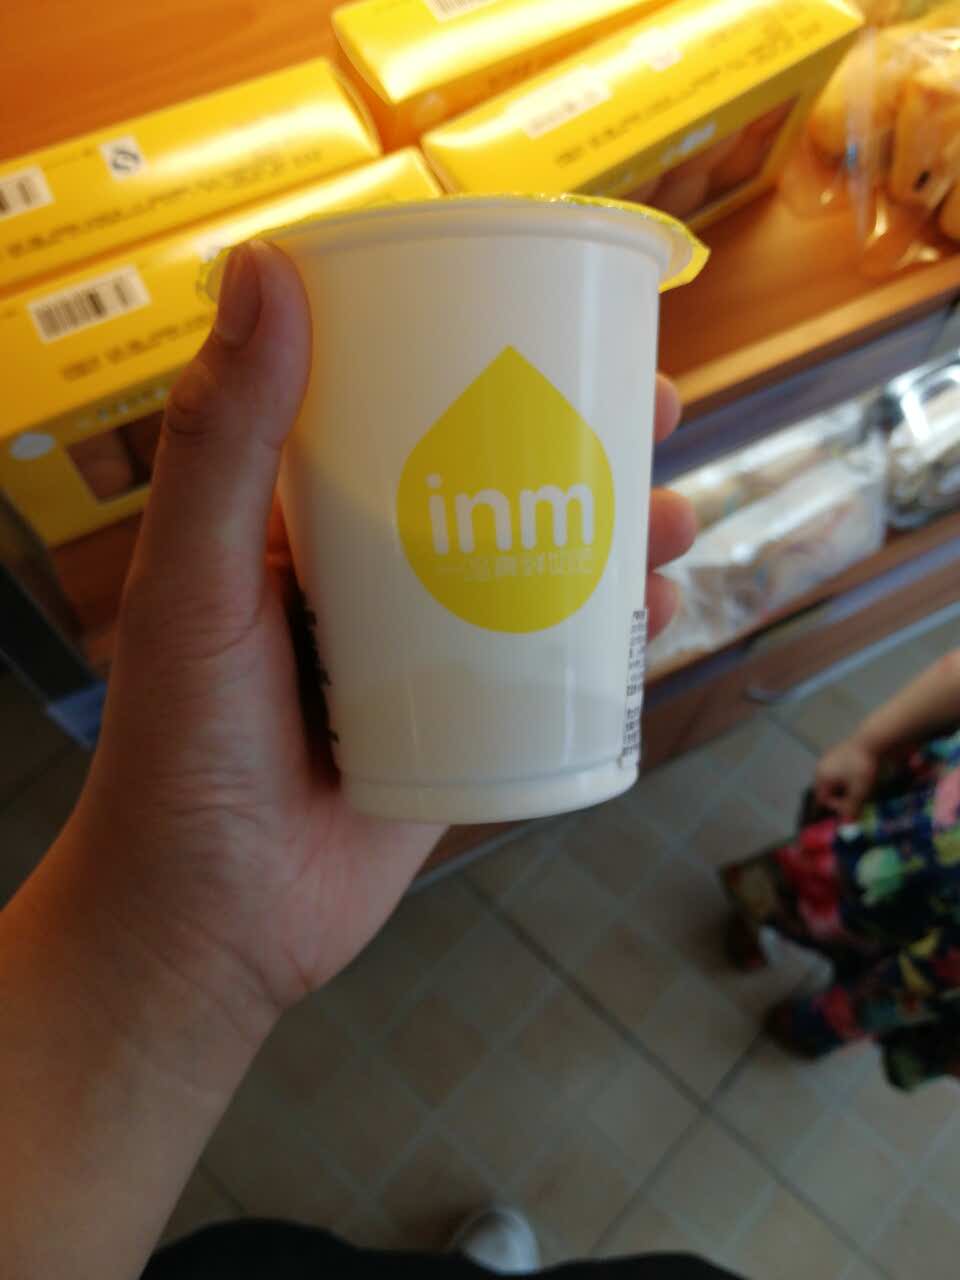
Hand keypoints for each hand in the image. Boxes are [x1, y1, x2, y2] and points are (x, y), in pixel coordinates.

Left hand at [64, 241, 695, 1039]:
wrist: (210, 924)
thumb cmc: (182, 748)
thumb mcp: (196, 584)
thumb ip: (222, 443)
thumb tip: (264, 267)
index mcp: (301, 526)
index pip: (396, 408)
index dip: (475, 352)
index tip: (548, 312)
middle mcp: (370, 578)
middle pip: (491, 482)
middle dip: (580, 441)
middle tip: (658, 410)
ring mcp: (423, 656)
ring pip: (535, 570)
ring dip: (617, 536)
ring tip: (683, 518)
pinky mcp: (463, 730)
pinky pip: (547, 668)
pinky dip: (610, 639)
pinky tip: (665, 618)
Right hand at [814, 737, 878, 819]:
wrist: (871, 740)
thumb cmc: (862, 768)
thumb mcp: (859, 791)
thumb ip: (851, 808)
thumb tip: (846, 825)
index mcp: (821, 777)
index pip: (823, 799)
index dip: (837, 806)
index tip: (853, 806)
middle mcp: (821, 768)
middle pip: (827, 790)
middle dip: (840, 797)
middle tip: (857, 799)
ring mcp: (829, 758)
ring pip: (834, 780)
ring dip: (844, 788)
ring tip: (860, 789)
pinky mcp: (838, 752)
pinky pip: (839, 771)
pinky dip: (846, 777)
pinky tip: (859, 776)